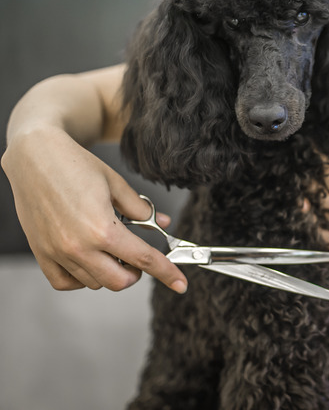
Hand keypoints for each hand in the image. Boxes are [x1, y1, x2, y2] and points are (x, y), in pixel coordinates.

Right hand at [1, 127, 186, 292]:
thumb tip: (163, 223)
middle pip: (119, 281)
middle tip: (137, 256)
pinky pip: (65, 282)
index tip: (180, 284)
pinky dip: (81, 278)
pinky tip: (89, 260)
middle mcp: (79, 247)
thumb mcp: (116, 184)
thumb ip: (141, 209)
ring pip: (94, 283)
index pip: (144, 259)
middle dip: (136, 273)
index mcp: (102, 229)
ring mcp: (57, 253)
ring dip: (109, 272)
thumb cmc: (74, 165)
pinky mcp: (41, 253)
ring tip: (111, 249)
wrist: (34, 157)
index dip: (167, 273)